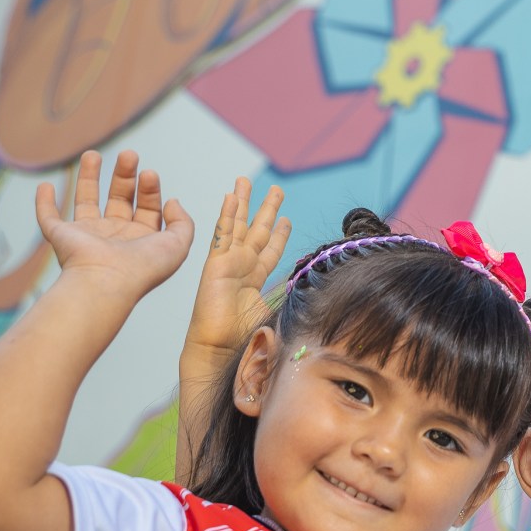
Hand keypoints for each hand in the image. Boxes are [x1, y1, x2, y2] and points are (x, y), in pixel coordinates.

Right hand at [35, 151, 192, 297]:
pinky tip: (46, 186)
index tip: (150, 174)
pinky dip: (44, 203)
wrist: (106, 281)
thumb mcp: (178, 244)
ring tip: (94, 154)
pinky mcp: (61, 236)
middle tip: (129, 155)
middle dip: (125, 176)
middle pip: (119, 200)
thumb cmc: (143, 267)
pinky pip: (48, 217)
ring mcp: (87, 236)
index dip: (150, 189)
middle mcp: (115, 238)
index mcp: (141, 241)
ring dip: (89, 178)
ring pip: (86, 202)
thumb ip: (183, 222)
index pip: (148, 209)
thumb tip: (172, 201)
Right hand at [186, 177, 291, 359]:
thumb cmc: (244, 338)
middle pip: (256, 231)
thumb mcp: (276, 313)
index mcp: (256, 280)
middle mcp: (242, 268)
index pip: (270, 251)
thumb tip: (315, 296)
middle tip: (276, 190)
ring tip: (245, 180)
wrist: (220, 349)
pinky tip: (230, 196)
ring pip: (237, 225)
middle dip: (266, 209)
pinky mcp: (215, 263)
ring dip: (243, 202)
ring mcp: (227, 263)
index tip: (288, 219)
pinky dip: (227, 213)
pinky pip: (223, 233)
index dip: (279, 235)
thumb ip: (290, 300)